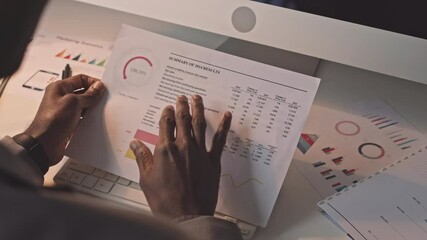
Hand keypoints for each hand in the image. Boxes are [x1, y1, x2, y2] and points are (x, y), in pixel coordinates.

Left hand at [24, 74, 104, 165]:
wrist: (45, 144)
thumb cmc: (52, 121)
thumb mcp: (74, 102)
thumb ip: (88, 94)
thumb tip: (98, 87)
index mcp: (59, 88)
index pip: (80, 79)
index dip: (93, 82)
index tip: (103, 88)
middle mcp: (61, 98)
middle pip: (83, 92)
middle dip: (94, 95)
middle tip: (103, 99)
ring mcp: (65, 111)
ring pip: (84, 105)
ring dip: (92, 108)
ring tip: (99, 110)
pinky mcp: (68, 122)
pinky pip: (82, 117)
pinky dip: (89, 118)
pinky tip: (94, 120)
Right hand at [130, 95, 231, 218]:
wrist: (187, 215)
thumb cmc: (165, 201)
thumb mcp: (147, 179)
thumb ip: (142, 158)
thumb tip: (135, 143)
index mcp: (165, 150)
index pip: (165, 123)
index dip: (166, 112)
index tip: (167, 107)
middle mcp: (183, 146)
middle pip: (182, 119)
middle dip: (182, 106)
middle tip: (182, 97)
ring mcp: (200, 152)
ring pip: (199, 124)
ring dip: (198, 109)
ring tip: (197, 98)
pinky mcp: (213, 160)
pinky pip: (220, 139)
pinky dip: (224, 126)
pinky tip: (227, 116)